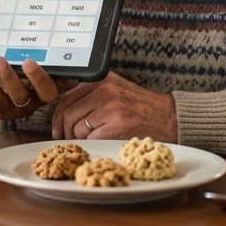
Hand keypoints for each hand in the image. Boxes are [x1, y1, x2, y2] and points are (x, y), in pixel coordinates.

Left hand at [0, 56, 76, 120]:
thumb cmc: (5, 68)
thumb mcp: (17, 59)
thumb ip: (26, 49)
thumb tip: (31, 24)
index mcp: (46, 83)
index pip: (62, 80)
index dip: (69, 76)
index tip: (67, 64)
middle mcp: (37, 96)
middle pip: (46, 92)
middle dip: (38, 77)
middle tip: (28, 62)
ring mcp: (21, 106)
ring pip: (19, 95)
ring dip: (9, 76)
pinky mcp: (2, 111)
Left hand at [51, 71, 177, 141]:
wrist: (168, 117)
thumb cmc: (139, 107)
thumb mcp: (114, 89)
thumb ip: (91, 94)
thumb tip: (62, 111)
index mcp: (100, 80)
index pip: (66, 98)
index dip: (57, 118)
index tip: (57, 129)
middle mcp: (104, 90)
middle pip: (69, 115)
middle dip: (65, 132)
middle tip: (69, 141)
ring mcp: (111, 107)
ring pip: (78, 129)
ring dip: (81, 140)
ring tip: (92, 141)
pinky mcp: (118, 125)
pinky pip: (91, 139)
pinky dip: (92, 145)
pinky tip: (102, 143)